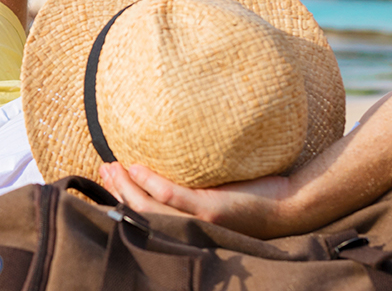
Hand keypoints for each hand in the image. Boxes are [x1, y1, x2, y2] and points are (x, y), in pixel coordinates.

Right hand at [99, 163, 308, 238]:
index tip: (106, 180)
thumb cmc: (256, 197)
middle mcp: (188, 230)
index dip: (121, 200)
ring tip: (112, 166)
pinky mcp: (209, 210)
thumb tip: (177, 161)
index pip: (145, 217)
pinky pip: (171, 196)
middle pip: (139, 214)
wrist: (290, 206)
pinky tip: (137, 167)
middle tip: (102, 169)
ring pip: (148, 207)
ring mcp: (197, 221)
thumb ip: (195, 186)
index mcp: (187, 228)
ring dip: (125, 187)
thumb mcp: (218, 193)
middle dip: (116, 191)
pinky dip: (150, 183)